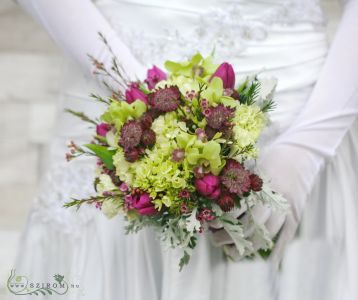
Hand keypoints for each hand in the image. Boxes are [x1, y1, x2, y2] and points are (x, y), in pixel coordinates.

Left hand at [210, 142, 311, 260]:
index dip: (220, 220)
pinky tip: (268, 262)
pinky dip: (278, 251)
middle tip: (214, 239)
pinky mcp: (296, 213)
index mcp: (258, 185)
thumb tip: (214, 200)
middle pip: (248, 227)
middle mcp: (272, 199)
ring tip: (230, 250)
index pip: (236, 210)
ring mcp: (286, 208)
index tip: (209, 224)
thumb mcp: (251, 164)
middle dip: (228, 237)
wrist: (302, 150)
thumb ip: (237, 182)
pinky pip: (287, 236)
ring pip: (266, 235)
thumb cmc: (272, 154)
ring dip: (246, 247)